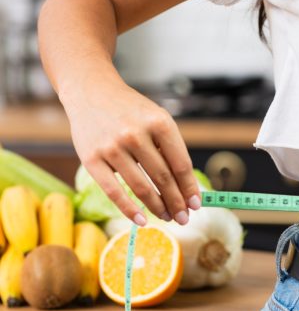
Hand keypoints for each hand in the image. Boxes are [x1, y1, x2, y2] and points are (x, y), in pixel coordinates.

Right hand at [62, 76, 200, 225]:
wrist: (91, 91)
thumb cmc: (131, 110)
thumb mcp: (157, 118)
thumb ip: (171, 149)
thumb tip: (187, 188)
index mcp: (159, 122)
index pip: (181, 164)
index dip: (190, 188)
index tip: (196, 204)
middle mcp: (135, 134)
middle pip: (163, 178)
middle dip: (176, 202)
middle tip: (183, 217)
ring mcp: (112, 147)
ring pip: (141, 187)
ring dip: (157, 207)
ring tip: (166, 217)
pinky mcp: (91, 159)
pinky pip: (113, 192)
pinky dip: (129, 209)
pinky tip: (141, 220)